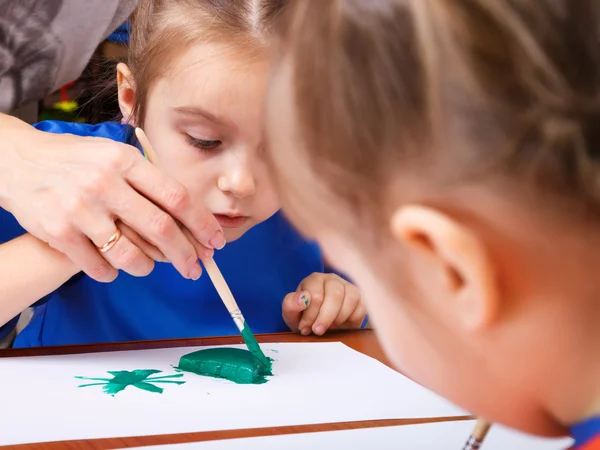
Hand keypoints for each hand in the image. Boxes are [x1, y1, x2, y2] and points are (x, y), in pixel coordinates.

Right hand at [0, 115, 224, 281]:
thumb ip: (147, 182)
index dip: (202, 223)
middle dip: (186, 254)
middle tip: (195, 268)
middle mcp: (105, 183)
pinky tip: (114, 268)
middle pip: (161, 229)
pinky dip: (112, 273)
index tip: (216, 241)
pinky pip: (99, 267)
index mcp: (125, 161)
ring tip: (149, 267)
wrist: (16, 161)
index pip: (176, 196)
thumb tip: (190, 218)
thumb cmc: (76, 161)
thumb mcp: (113, 156)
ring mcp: (80, 209)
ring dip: (147, 267)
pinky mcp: (59, 232)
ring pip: (130, 255)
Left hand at [282, 273, 365, 335]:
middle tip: (318, 331)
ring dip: (338, 319)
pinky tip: (342, 324)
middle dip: (325, 318)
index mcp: (314, 279)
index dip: (310, 315)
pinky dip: (351, 320)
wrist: (320, 326)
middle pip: (334, 295)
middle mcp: (333, 279)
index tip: (305, 328)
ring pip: (350, 299)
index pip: (315, 294)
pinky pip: (361, 308)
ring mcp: (349, 287)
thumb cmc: (305, 317)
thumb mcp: (291, 314)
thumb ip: (290, 304)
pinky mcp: (361, 298)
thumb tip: (302, 299)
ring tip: (330, 328)